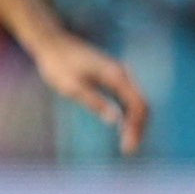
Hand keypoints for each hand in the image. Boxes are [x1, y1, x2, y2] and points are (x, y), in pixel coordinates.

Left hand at [26, 30, 150, 155]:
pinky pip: (127, 97)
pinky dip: (128, 113)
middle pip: (142, 104)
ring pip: (136, 101)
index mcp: (116, 76)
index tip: (127, 146)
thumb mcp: (72, 87)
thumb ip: (94, 102)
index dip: (135, 127)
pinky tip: (122, 126)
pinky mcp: (112, 76)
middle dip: (138, 127)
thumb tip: (114, 120)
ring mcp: (119, 74)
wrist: (53, 44)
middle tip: (128, 149)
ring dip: (135, 121)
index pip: (137, 105)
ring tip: (128, 142)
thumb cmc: (59, 65)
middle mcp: (123, 74)